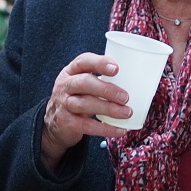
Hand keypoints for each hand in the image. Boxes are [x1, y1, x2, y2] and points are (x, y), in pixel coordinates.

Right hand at [41, 52, 129, 169]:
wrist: (54, 123)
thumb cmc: (77, 98)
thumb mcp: (82, 84)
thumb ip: (100, 79)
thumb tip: (137, 80)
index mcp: (71, 72)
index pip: (83, 61)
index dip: (99, 63)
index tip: (116, 68)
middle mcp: (65, 86)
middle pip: (84, 83)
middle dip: (106, 89)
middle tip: (125, 96)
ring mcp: (64, 104)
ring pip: (85, 104)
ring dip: (109, 108)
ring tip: (127, 112)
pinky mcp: (67, 123)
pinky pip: (88, 126)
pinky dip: (106, 128)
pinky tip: (120, 130)